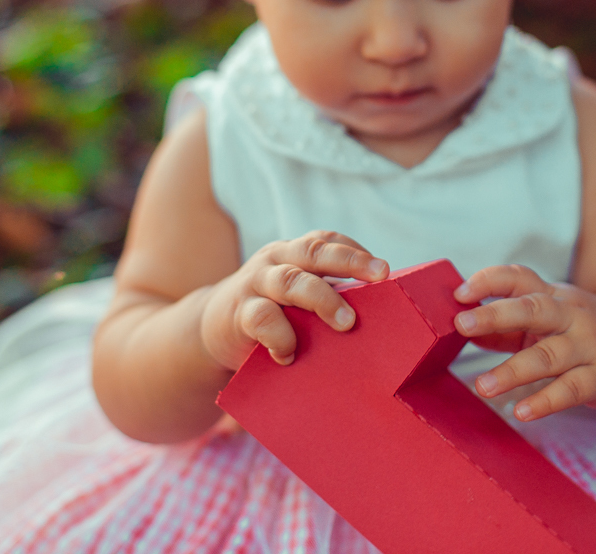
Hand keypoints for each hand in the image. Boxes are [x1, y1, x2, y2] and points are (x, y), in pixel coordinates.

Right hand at [200, 231, 388, 370]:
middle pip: (313, 251)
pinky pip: (263, 319)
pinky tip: (290, 354)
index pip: (325, 240)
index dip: (354, 250)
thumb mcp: (296, 296)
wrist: (212, 330)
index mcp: (293, 253)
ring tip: (347, 323)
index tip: (384, 269)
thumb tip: (381, 313)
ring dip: (323, 299)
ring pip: (291, 281)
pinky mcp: (240, 314)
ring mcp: (256, 284)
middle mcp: (275, 260)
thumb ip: (325, 295)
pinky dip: (281, 337)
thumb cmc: (271, 313)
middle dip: (349, 261)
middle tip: (380, 275)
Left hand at [452, 265, 595, 421]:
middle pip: (533, 310)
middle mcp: (571, 314)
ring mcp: (588, 345)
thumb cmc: (573, 331)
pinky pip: (571, 390)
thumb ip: (503, 328)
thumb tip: (460, 332)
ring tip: (482, 386)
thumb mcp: (543, 321)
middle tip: (462, 325)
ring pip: (548, 356)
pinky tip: (522, 412)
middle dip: (496, 315)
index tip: (459, 293)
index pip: (519, 278)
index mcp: (551, 295)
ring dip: (513, 371)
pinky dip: (545, 402)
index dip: (489, 281)